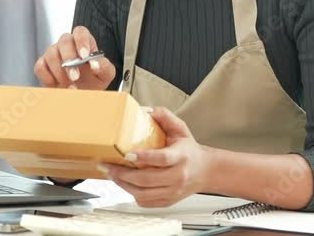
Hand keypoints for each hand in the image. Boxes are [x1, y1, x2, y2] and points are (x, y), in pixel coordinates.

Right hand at [34, 26, 115, 89]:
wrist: (81, 96)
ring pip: (51, 54)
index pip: (80, 32)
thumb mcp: (105, 75)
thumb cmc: (93, 81)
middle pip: (64, 41)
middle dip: (69, 59)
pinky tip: (58, 86)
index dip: (81, 41)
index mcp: (84, 42)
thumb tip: (96, 64)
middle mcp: (67, 45)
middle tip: (75, 76)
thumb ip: (105, 67)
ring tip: (70, 86)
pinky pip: (40, 67)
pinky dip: (48, 78)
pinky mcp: (42, 65)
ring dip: (60, 72)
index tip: (84, 56)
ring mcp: (53, 54)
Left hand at [99, 107, 213, 207]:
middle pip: (147, 179)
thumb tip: (144, 110)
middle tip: (107, 165)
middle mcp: (178, 176)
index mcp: (181, 156)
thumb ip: (164, 116)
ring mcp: (173, 191)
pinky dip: (131, 194)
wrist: (205, 171)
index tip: (127, 155)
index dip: (144, 157)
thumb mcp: (180, 128)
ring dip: (123, 184)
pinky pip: (145, 202)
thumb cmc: (189, 150)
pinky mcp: (168, 201)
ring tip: (111, 174)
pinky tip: (124, 183)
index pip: (162, 159)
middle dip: (123, 173)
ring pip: (143, 193)